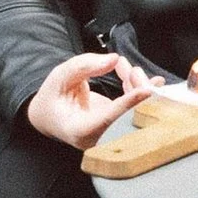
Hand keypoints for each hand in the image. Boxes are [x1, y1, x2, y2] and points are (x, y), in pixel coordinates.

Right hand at [26, 52, 161, 149]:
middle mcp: (99, 138)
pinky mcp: (120, 127)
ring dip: (140, 88)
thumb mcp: (61, 77)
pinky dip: (139, 92)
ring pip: (137, 113)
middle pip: (129, 116)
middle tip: (133, 70)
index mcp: (79, 130)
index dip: (128, 104)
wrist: (51, 116)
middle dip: (138, 90)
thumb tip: (113, 59)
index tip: (146, 90)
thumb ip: (84, 66)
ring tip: (127, 67)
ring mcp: (111, 134)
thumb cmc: (53, 97)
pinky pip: (137, 110)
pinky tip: (136, 76)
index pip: (108, 119)